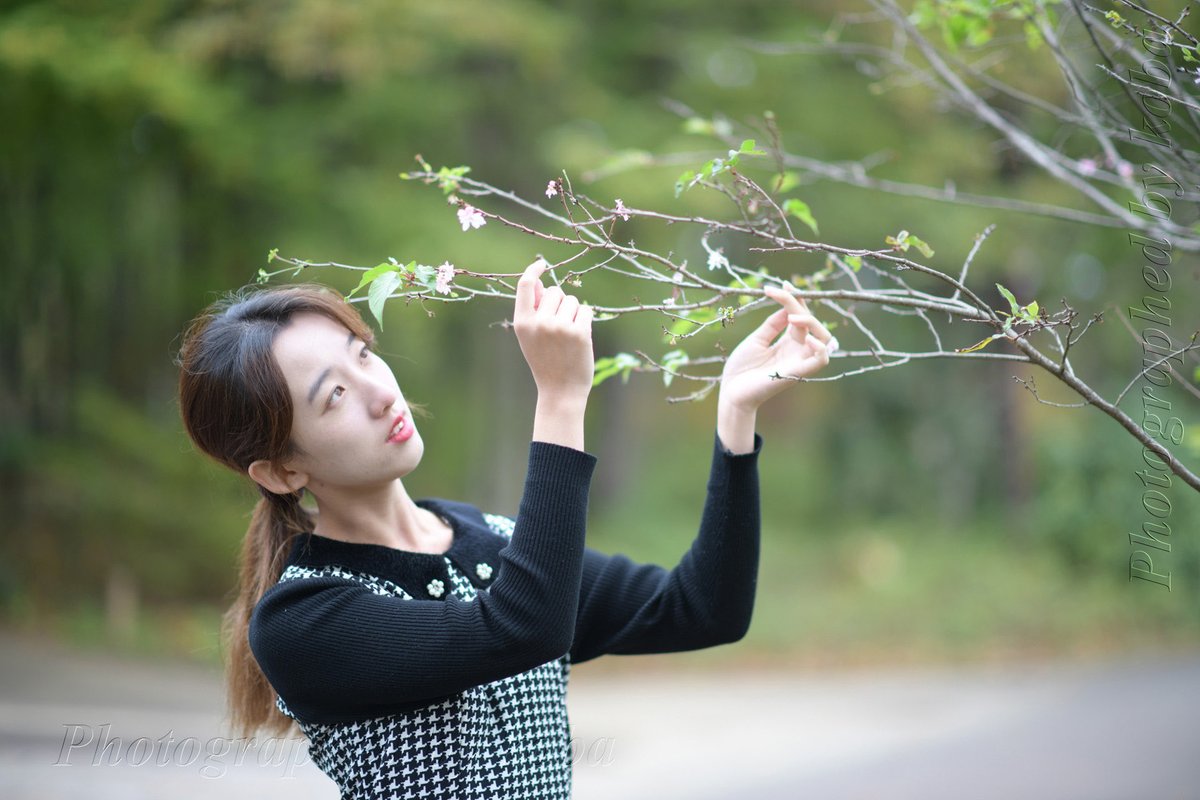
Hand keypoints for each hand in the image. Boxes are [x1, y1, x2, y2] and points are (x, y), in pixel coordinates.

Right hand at [513, 260, 594, 401]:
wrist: (560, 391)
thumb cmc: (545, 361)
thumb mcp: (530, 336)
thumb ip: (532, 309)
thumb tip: (537, 281)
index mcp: (522, 323)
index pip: (524, 285)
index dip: (533, 270)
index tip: (542, 264)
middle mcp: (540, 322)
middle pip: (554, 291)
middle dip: (559, 302)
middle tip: (558, 326)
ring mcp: (560, 327)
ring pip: (571, 300)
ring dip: (573, 312)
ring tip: (567, 335)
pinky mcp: (580, 332)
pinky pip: (586, 310)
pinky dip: (584, 320)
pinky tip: (579, 337)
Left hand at [718, 285, 835, 413]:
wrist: (731, 391)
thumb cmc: (741, 368)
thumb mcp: (756, 340)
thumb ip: (772, 324)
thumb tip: (786, 307)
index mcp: (788, 342)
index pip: (800, 316)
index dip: (796, 299)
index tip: (783, 283)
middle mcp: (797, 350)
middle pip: (812, 323)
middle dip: (800, 306)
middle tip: (783, 295)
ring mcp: (799, 361)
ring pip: (824, 339)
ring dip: (812, 323)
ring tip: (793, 317)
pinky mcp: (797, 373)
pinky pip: (821, 360)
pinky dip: (820, 347)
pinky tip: (806, 337)